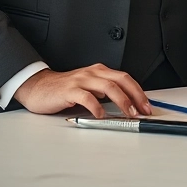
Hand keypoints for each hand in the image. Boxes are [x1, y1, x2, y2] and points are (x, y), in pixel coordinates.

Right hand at [13, 64, 151, 118]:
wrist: (38, 87)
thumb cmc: (64, 90)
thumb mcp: (89, 88)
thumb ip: (105, 93)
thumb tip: (127, 104)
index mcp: (99, 71)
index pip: (125, 78)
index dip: (139, 92)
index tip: (147, 106)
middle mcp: (92, 73)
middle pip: (121, 80)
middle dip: (136, 95)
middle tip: (143, 110)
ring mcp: (81, 80)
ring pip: (108, 87)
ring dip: (122, 101)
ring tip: (129, 113)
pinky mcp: (69, 90)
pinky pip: (87, 97)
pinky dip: (97, 107)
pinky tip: (101, 115)